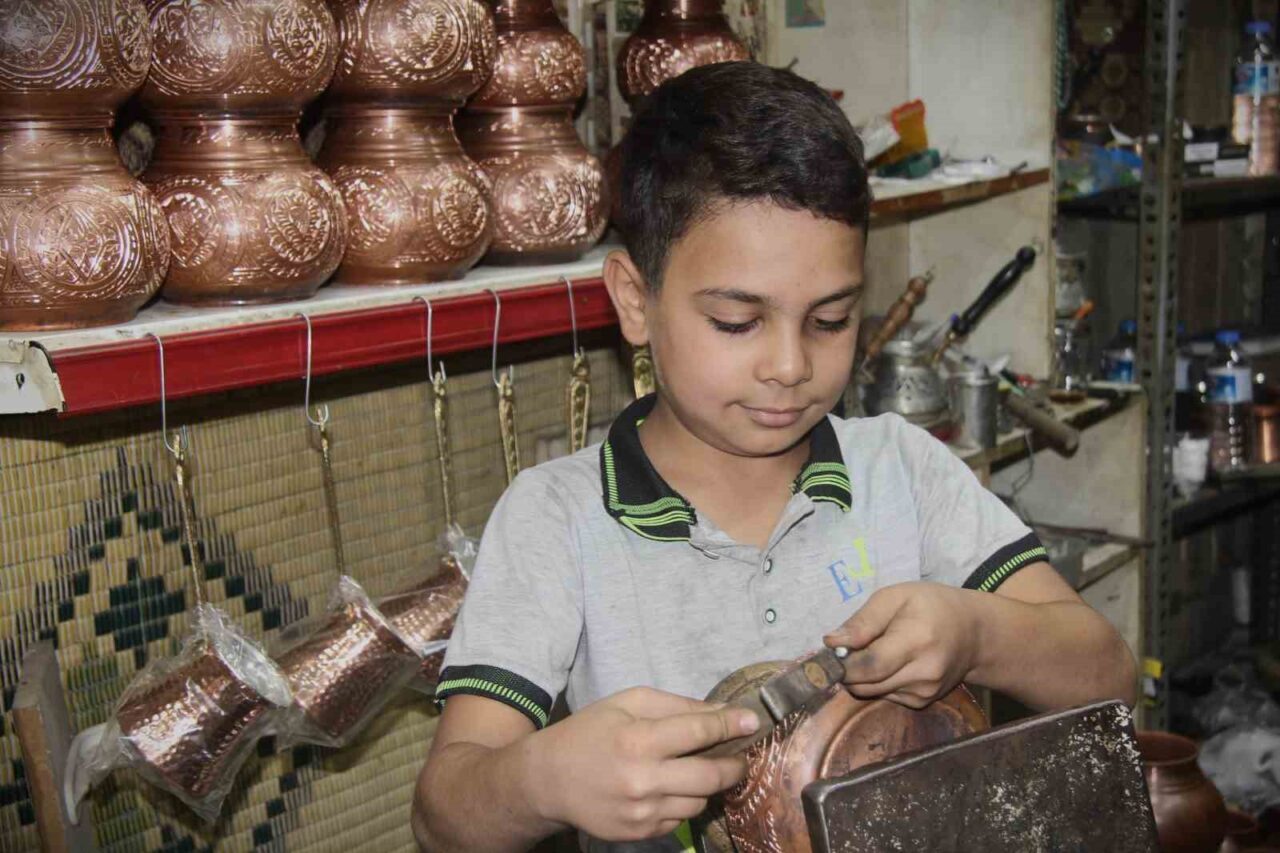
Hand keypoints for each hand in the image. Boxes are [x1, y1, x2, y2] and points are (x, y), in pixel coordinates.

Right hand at [530, 687, 757, 840]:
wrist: (547, 780)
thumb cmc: (590, 732)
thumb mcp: (628, 703)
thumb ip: (676, 705)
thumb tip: (723, 711)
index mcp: (639, 739)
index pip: (700, 731)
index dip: (731, 724)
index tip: (753, 721)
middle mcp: (643, 779)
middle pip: (711, 775)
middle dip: (734, 764)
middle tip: (741, 756)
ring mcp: (642, 812)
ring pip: (700, 800)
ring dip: (708, 785)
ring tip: (700, 770)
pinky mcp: (640, 833)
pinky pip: (681, 818)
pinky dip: (684, 801)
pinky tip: (672, 787)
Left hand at [823, 581, 980, 708]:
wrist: (975, 633)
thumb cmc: (932, 606)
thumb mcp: (896, 597)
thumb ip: (863, 621)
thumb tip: (832, 643)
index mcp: (917, 641)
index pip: (868, 666)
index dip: (842, 663)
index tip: (829, 651)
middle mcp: (923, 674)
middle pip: (864, 684)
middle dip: (847, 669)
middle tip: (849, 648)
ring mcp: (924, 693)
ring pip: (870, 692)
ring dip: (862, 676)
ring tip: (876, 650)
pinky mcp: (922, 703)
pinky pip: (883, 696)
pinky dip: (878, 682)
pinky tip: (892, 663)